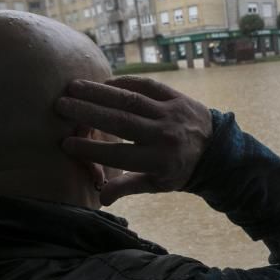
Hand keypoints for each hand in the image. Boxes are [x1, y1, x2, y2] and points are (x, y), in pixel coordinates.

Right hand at [55, 76, 212, 205]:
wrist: (217, 151)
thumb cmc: (179, 170)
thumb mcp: (157, 184)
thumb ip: (128, 187)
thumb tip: (101, 198)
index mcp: (159, 161)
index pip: (119, 154)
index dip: (91, 149)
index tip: (66, 142)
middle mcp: (164, 135)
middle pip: (120, 122)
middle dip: (88, 112)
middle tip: (61, 105)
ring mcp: (170, 113)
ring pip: (130, 100)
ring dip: (99, 92)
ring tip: (73, 86)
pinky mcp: (176, 97)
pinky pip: (148, 85)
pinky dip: (125, 81)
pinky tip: (104, 82)